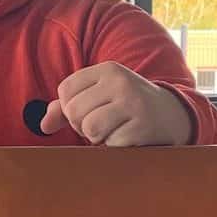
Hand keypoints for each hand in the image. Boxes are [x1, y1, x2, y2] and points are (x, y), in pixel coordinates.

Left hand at [39, 64, 194, 146]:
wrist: (173, 115)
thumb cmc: (127, 106)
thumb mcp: (101, 95)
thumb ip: (68, 106)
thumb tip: (43, 125)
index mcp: (108, 70)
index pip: (66, 90)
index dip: (69, 108)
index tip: (87, 112)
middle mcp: (120, 81)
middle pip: (74, 111)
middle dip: (82, 125)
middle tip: (101, 125)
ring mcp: (134, 103)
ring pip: (90, 128)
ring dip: (97, 138)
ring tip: (112, 131)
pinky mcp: (143, 126)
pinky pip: (111, 143)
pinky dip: (115, 146)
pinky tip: (128, 137)